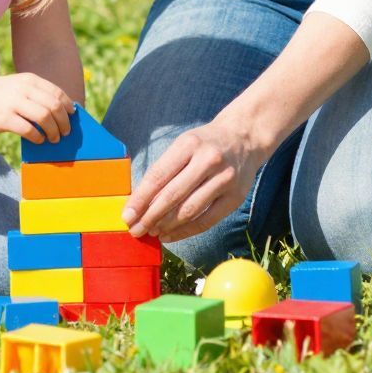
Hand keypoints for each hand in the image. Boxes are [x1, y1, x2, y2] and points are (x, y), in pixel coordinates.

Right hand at [0, 73, 75, 144]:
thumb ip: (35, 95)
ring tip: (53, 139)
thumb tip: (59, 113)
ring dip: (53, 131)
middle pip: (54, 106)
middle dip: (63, 122)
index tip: (72, 117)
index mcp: (29, 80)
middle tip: (65, 132)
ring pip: (45, 118)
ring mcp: (13, 103)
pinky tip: (38, 140)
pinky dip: (38, 137)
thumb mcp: (16, 87)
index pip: (57, 93)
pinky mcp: (4, 118)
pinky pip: (29, 130)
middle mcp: (23, 89)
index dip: (67, 107)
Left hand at [121, 116, 265, 241]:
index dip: (140, 199)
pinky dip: (185, 231)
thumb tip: (139, 203)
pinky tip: (170, 235)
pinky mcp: (236, 197)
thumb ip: (164, 170)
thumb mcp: (184, 145)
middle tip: (136, 230)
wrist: (245, 137)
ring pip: (189, 210)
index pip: (158, 175)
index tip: (127, 216)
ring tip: (152, 232)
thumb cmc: (205, 144)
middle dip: (150, 216)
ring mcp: (224, 178)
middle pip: (172, 195)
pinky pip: (207, 220)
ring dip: (166, 226)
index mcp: (189, 144)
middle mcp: (208, 160)